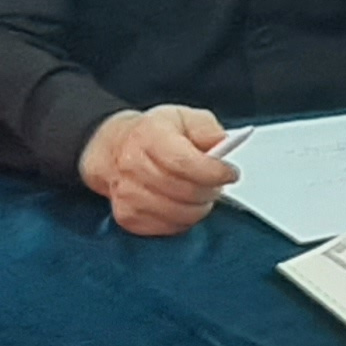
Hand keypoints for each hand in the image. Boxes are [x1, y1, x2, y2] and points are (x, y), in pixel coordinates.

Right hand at [80, 104, 235, 235]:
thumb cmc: (153, 135)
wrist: (115, 151)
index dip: (213, 171)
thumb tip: (222, 144)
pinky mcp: (128, 217)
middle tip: (217, 183)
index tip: (230, 173)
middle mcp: (132, 165)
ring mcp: (127, 194)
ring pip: (180, 213)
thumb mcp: (183, 118)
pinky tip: (183, 203)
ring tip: (201, 192)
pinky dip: (184, 219)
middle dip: (210, 190)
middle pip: (185, 191)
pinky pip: (169, 227)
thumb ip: (206, 128)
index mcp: (147, 135)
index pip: (183, 162)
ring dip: (199, 206)